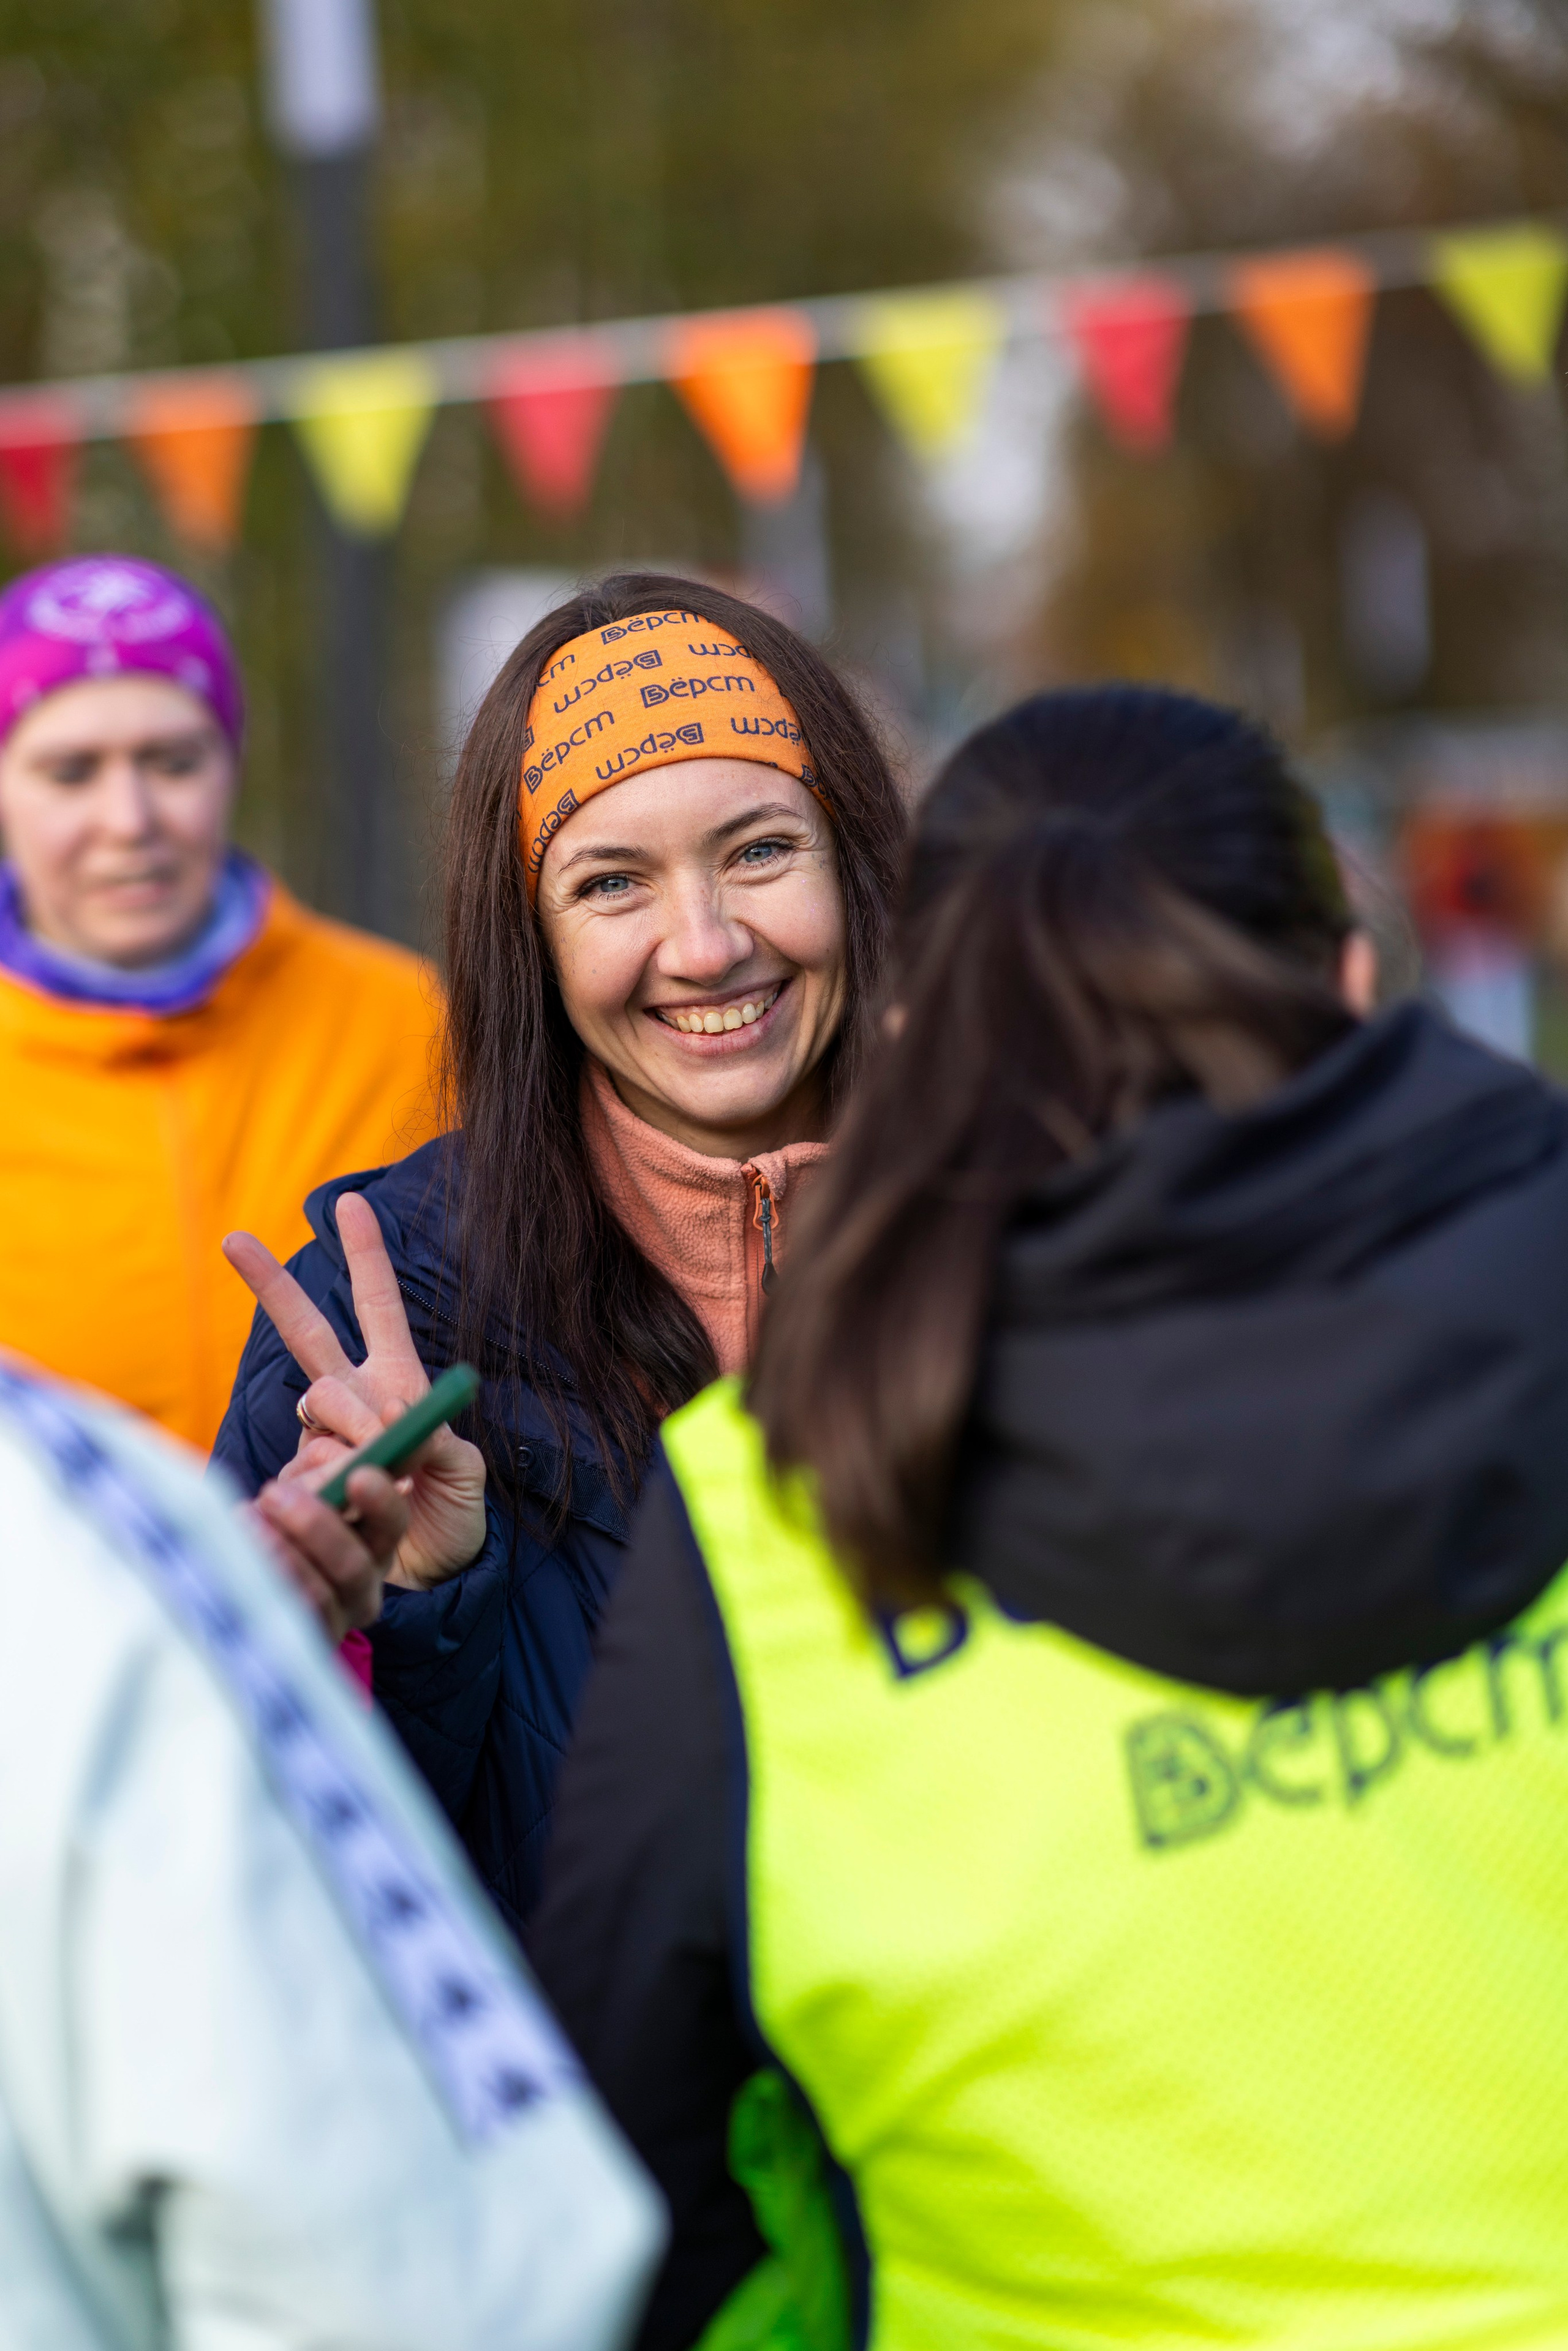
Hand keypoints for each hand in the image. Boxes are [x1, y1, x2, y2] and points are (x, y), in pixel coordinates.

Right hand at [222, 1195, 487, 1589]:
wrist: (429, 1583)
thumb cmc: (452, 1520)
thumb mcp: (465, 1474)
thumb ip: (435, 1441)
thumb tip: (386, 1421)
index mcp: (397, 1382)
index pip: (378, 1309)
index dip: (365, 1258)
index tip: (350, 1203)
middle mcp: (352, 1401)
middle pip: (307, 1333)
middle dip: (270, 1285)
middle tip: (234, 1239)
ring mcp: (321, 1440)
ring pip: (317, 1403)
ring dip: (355, 1432)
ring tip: (393, 1475)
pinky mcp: (304, 1481)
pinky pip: (311, 1464)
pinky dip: (338, 1481)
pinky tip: (356, 1503)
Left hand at [244, 1463, 407, 1644]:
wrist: (246, 1580)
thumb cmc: (281, 1522)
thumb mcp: (305, 1495)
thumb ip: (322, 1480)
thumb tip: (341, 1462)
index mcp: (376, 1543)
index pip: (392, 1522)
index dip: (380, 1500)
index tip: (357, 1476)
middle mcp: (364, 1587)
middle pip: (353, 1566)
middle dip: (315, 1527)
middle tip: (274, 1494)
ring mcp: (333, 1621)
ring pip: (317, 1596)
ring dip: (280, 1556)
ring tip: (247, 1523)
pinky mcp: (299, 1643)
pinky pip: (284, 1620)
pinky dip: (260, 1584)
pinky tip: (235, 1555)